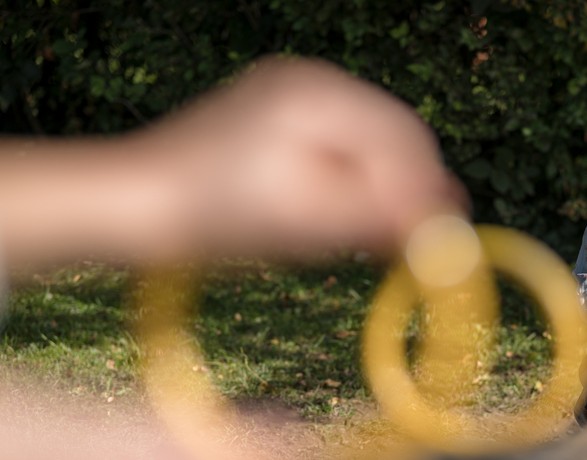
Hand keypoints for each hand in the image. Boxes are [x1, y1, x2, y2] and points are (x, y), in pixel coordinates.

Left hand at [154, 56, 466, 258]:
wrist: (137, 206)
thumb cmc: (217, 213)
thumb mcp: (310, 217)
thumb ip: (383, 214)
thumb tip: (449, 215)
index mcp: (318, 95)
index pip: (403, 138)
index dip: (429, 189)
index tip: (440, 243)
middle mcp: (309, 84)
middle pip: (389, 139)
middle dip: (404, 192)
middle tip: (409, 248)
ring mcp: (289, 100)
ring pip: (364, 148)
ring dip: (376, 193)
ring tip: (365, 238)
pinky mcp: (274, 124)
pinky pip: (333, 153)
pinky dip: (345, 187)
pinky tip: (333, 219)